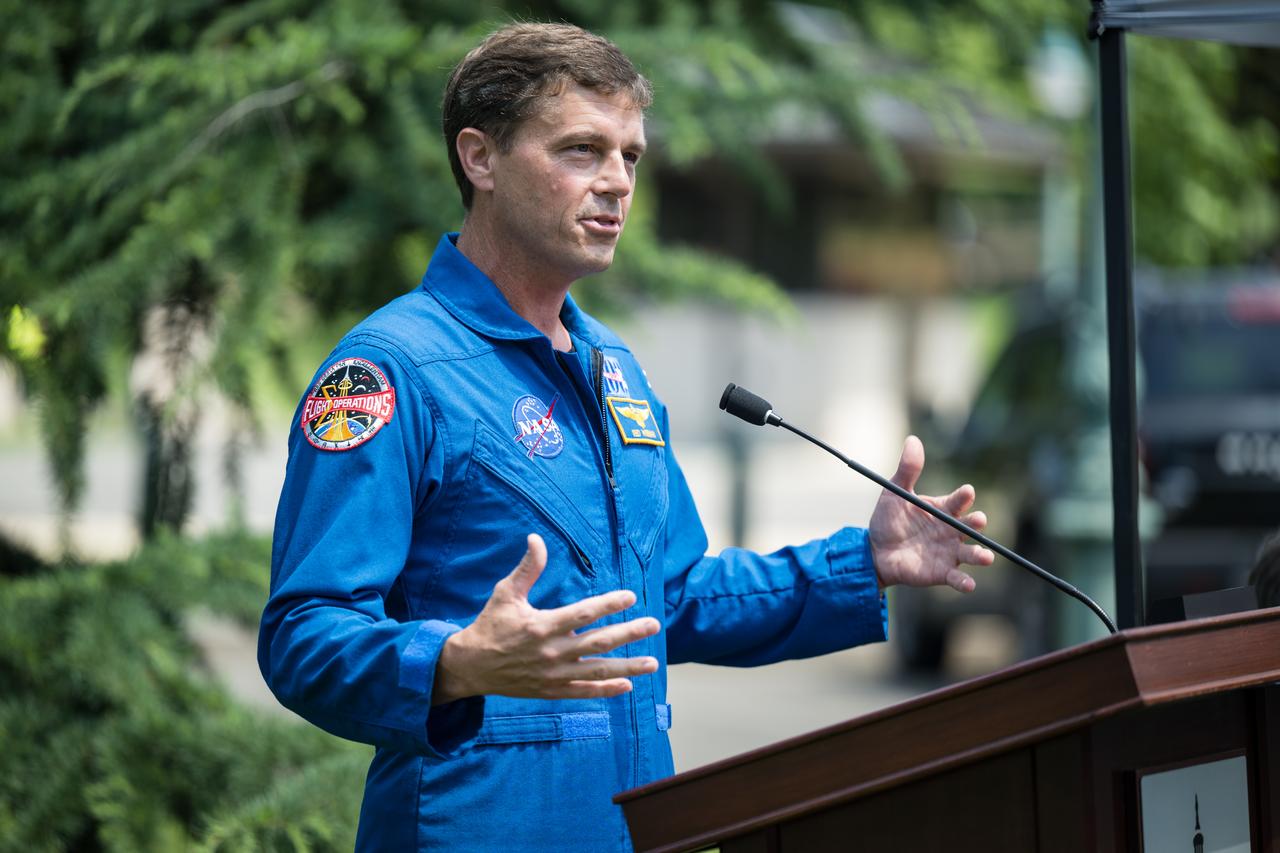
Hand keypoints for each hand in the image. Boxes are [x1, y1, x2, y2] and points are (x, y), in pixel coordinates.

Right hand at [433, 534, 660, 703]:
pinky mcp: (551, 690)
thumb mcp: (505, 593)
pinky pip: (583, 691)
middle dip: (629, 633)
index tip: (630, 596)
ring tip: (653, 662)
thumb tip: (536, 538)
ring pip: (597, 671)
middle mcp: (552, 651)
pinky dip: (605, 690)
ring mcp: (553, 674)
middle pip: (598, 642)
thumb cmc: (491, 625)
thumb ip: (526, 568)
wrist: (471, 666)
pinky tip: (627, 685)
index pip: (583, 613)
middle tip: (653, 624)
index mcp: (542, 625)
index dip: (608, 604)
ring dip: (628, 667)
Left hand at [869, 436, 994, 592]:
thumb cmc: (888, 520)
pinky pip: (957, 578)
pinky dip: (964, 582)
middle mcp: (951, 531)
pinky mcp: (942, 573)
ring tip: (986, 557)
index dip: (963, 497)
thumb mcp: (894, 493)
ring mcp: (949, 552)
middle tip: (979, 521)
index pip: (959, 501)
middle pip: (971, 526)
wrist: (874, 551)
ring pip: (971, 553)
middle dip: (977, 524)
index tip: (967, 492)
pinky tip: (968, 584)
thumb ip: (907, 470)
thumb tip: (912, 440)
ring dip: (980, 555)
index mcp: (943, 509)